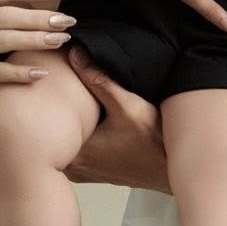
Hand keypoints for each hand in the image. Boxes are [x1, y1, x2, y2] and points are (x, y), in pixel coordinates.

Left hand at [64, 46, 168, 192]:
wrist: (176, 170)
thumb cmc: (155, 144)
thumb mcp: (128, 105)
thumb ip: (99, 80)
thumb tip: (75, 54)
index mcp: (76, 152)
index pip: (50, 118)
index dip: (50, 95)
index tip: (52, 76)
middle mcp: (74, 166)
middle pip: (55, 128)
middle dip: (58, 105)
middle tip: (61, 81)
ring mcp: (83, 171)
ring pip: (65, 137)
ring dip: (70, 119)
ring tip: (74, 95)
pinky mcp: (93, 170)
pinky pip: (76, 146)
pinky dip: (79, 131)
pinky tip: (88, 115)